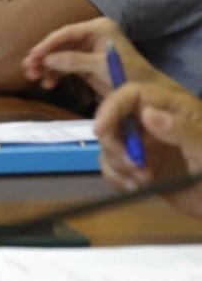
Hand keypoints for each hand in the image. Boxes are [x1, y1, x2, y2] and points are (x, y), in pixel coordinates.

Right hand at [22, 16, 149, 98]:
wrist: (146, 96)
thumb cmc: (129, 76)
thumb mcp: (102, 66)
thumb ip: (74, 61)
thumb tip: (45, 59)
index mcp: (98, 28)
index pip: (66, 33)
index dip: (47, 45)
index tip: (32, 56)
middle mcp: (91, 36)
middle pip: (60, 44)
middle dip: (44, 57)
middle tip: (29, 69)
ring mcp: (88, 50)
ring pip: (60, 56)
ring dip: (47, 68)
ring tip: (36, 79)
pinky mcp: (86, 64)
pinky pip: (65, 67)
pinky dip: (56, 75)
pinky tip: (49, 84)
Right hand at [93, 75, 201, 218]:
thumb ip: (181, 130)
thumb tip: (147, 113)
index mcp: (174, 108)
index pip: (132, 94)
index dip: (112, 107)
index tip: (100, 130)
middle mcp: (155, 121)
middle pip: (114, 118)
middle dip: (114, 143)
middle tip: (132, 165)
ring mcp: (146, 143)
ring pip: (110, 143)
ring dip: (118, 163)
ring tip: (144, 180)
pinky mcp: (140, 164)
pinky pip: (112, 164)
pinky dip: (117, 176)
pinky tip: (135, 186)